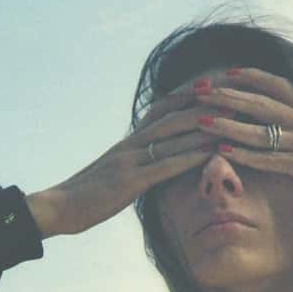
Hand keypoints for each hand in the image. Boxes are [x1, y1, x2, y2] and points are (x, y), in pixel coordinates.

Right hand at [34, 83, 233, 236]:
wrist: (57, 208)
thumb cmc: (86, 196)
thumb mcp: (115, 174)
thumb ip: (136, 164)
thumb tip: (157, 161)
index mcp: (129, 141)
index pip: (163, 109)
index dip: (190, 95)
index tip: (217, 83)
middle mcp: (131, 144)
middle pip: (173, 115)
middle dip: (206, 103)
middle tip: (235, 91)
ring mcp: (129, 161)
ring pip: (173, 137)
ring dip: (206, 126)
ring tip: (234, 117)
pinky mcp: (129, 183)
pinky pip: (165, 166)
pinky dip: (190, 157)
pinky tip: (211, 154)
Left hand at [187, 67, 292, 202]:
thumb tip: (291, 127)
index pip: (276, 86)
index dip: (249, 78)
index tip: (225, 73)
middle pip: (260, 103)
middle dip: (227, 96)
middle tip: (199, 90)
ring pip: (258, 131)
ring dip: (228, 126)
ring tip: (202, 120)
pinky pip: (269, 159)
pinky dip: (245, 155)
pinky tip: (224, 153)